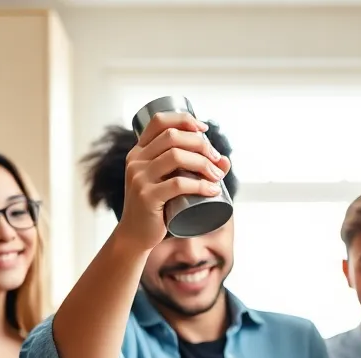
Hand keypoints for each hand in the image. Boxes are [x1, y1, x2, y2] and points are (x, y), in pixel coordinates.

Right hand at [116, 111, 229, 251]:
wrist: (135, 235)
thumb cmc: (157, 207)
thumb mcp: (169, 182)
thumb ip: (192, 170)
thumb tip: (225, 160)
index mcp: (139, 151)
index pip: (159, 121)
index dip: (184, 120)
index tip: (204, 130)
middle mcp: (136, 161)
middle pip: (172, 137)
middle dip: (201, 144)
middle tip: (216, 159)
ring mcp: (139, 178)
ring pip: (175, 156)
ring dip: (203, 163)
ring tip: (217, 176)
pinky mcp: (147, 197)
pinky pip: (177, 184)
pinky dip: (200, 185)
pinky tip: (213, 190)